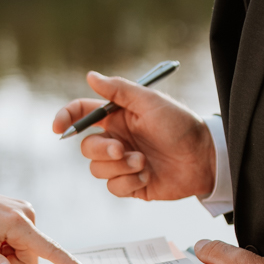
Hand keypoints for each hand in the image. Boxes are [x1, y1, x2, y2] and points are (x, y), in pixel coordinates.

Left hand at [0, 183, 90, 263]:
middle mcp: (27, 214)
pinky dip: (9, 242)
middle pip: (32, 256)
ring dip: (9, 252)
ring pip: (27, 249)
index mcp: (17, 223)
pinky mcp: (21, 211)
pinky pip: (23, 238)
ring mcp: (25, 210)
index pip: (47, 249)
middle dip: (13, 262)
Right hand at [54, 71, 214, 200]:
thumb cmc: (181, 125)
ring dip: (120, 167)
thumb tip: (90, 76)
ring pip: (97, 170)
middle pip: (87, 147)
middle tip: (121, 150)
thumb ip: (119, 90)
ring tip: (144, 163)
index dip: (65, 117)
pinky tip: (148, 177)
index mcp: (117, 117)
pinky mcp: (131, 184)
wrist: (204, 158)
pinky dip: (129, 183)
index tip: (59, 127)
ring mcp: (123, 163)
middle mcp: (116, 139)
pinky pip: (114, 187)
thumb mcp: (150, 102)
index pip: (82, 114)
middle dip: (101, 150)